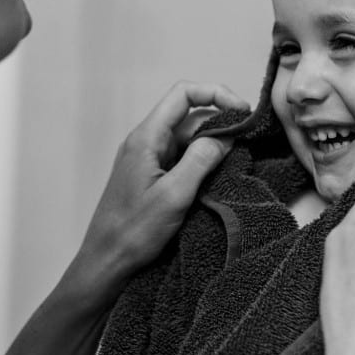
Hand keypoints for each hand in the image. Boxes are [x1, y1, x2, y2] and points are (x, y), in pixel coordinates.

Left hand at [72, 81, 248, 301]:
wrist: (107, 260)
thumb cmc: (133, 231)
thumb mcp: (175, 195)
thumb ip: (201, 160)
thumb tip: (225, 136)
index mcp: (146, 138)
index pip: (182, 94)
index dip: (215, 93)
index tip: (242, 111)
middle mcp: (145, 142)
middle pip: (188, 115)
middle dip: (219, 123)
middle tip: (247, 141)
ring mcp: (147, 159)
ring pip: (187, 138)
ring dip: (212, 144)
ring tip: (236, 160)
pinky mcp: (151, 176)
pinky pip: (180, 157)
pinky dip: (201, 160)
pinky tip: (217, 175)